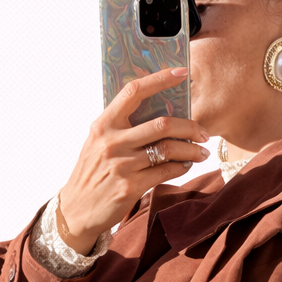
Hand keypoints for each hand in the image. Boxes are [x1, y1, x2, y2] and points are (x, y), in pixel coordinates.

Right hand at [56, 67, 208, 253]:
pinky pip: (166, 171)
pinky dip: (181, 167)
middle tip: (204, 132)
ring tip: (202, 152)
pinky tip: (186, 165)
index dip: (159, 79)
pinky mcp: (131, 186)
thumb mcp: (98, 142)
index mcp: (104, 124)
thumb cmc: (92, 172)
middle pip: (162, 124)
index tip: (181, 73)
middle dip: (190, 126)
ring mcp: (122, 164)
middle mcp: (112, 141)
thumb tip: (159, 110)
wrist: (77, 209)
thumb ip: (121, 126)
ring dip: (192, 150)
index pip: (134, 92)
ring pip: (169, 149)